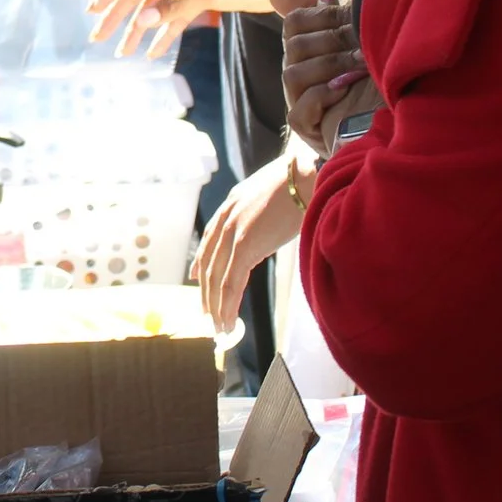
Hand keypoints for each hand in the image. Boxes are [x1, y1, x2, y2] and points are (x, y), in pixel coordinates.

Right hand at [88, 0, 325, 58]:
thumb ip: (176, 8)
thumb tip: (140, 22)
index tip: (92, 11)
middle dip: (117, 15)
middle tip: (98, 38)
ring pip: (154, 8)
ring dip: (138, 29)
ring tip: (123, 53)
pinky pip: (174, 17)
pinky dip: (164, 34)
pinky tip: (154, 53)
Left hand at [193, 153, 311, 332]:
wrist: (305, 175)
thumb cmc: (297, 184)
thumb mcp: (267, 196)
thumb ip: (257, 213)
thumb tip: (264, 228)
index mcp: (230, 206)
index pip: (208, 240)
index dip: (201, 262)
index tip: (196, 277)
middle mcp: (225, 219)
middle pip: (209, 264)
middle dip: (207, 293)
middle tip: (208, 315)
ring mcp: (233, 232)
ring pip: (217, 277)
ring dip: (216, 306)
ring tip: (219, 326)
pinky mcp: (245, 245)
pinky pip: (231, 281)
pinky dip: (228, 304)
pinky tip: (228, 319)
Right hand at [282, 0, 383, 154]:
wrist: (404, 121)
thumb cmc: (381, 79)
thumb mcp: (358, 38)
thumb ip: (326, 10)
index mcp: (312, 47)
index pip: (295, 20)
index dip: (320, 14)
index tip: (348, 16)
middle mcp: (302, 72)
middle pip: (293, 45)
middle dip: (332, 41)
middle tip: (364, 43)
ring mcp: (301, 101)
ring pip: (291, 75)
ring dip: (330, 67)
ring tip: (362, 68)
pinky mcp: (305, 127)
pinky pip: (299, 107)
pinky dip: (323, 96)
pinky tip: (345, 91)